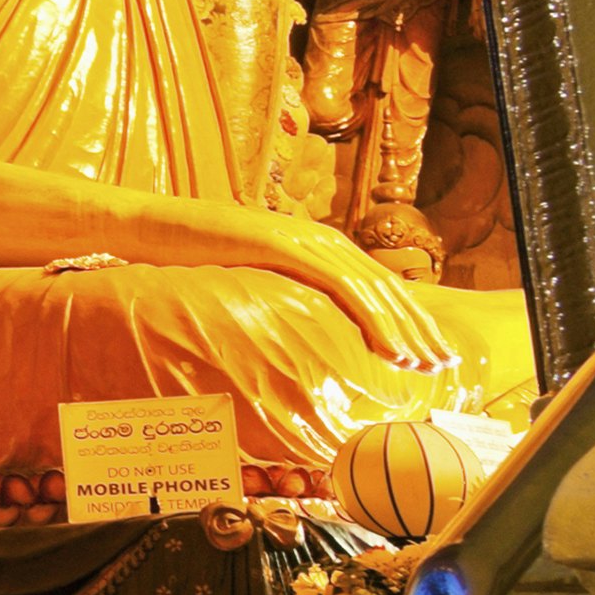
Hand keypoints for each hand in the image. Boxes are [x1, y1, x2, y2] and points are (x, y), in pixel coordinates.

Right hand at [181, 199, 448, 370]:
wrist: (149, 228)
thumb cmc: (186, 258)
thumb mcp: (243, 278)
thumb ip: (276, 293)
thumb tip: (290, 327)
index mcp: (313, 245)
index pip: (373, 285)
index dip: (405, 319)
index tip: (427, 351)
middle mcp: (320, 240)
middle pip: (386, 289)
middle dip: (420, 329)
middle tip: (446, 365)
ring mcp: (307, 241)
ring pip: (376, 292)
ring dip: (408, 332)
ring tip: (428, 366)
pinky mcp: (290, 249)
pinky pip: (346, 291)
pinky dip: (376, 322)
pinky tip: (392, 350)